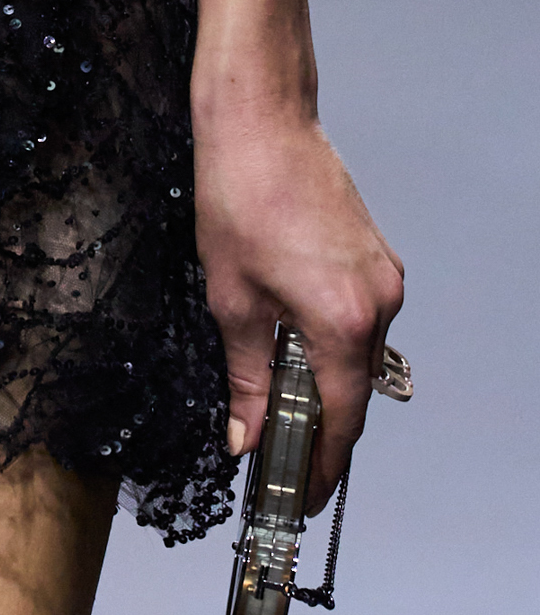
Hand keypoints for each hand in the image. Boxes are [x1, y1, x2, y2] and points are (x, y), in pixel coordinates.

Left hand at [193, 101, 403, 513]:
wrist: (260, 118)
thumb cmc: (238, 195)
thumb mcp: (230, 297)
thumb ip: (245, 375)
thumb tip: (244, 435)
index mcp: (343, 320)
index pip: (341, 420)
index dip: (320, 466)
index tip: (300, 496)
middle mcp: (379, 302)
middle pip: (353, 390)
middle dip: (318, 429)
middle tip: (278, 459)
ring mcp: (382, 276)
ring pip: (356, 353)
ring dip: (321, 380)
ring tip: (275, 404)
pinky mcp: (375, 255)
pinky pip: (358, 318)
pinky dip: (329, 340)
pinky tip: (290, 344)